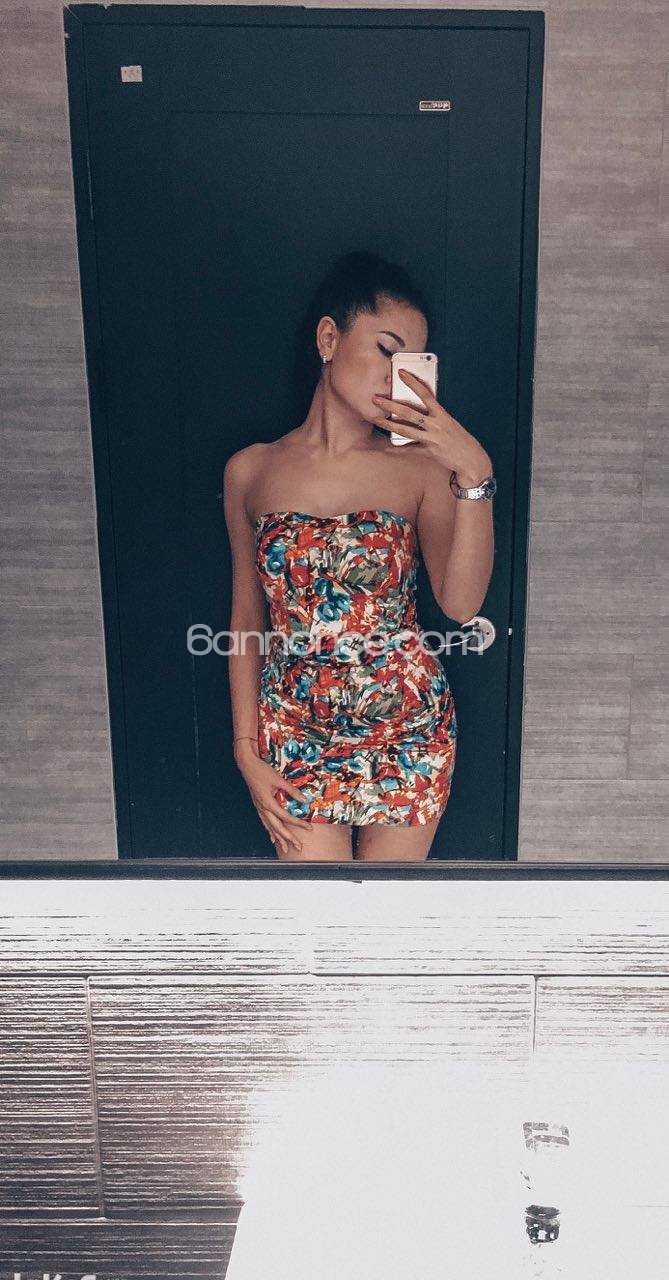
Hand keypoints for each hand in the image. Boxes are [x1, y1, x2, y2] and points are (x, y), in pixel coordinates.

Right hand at [234, 741, 314, 855]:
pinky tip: (272, 838)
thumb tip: (304, 800)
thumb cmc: (262, 771)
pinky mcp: (258, 806)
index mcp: (268, 803)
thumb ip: (292, 791)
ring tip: (286, 848)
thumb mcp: (279, 780)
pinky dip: (270, 831)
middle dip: (288, 839)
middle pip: (277, 828)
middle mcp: (263, 809)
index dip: (298, 824)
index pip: (286, 817)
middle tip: (299, 847)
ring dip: (279, 839)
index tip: (309, 828)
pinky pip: (265, 823)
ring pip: (270, 827)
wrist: (247, 766)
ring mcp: (259, 808)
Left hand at [371, 369, 490, 482]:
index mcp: (442, 414)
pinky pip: (410, 450)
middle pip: (410, 412)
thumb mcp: (449, 423)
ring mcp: (432, 439)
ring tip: (375, 419)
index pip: (426, 394)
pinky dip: (397, 449)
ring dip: (389, 424)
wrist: (472, 459)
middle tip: (376, 399)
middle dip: (391, 405)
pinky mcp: (430, 452)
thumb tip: (418, 410)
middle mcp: (436, 424)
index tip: (400, 372)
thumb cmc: (459, 440)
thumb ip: (434, 416)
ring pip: (406, 430)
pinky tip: (385, 448)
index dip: (412, 382)